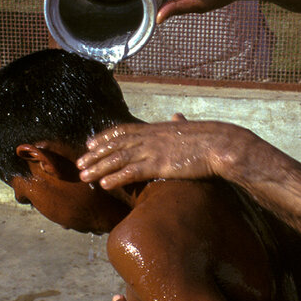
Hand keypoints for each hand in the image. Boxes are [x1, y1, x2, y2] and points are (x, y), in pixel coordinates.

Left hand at [79, 114, 261, 189]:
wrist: (221, 144)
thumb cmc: (211, 138)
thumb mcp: (190, 126)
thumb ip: (179, 123)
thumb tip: (178, 116)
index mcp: (156, 128)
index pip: (123, 130)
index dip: (105, 137)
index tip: (91, 142)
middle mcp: (150, 138)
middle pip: (115, 145)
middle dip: (95, 154)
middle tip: (79, 163)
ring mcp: (153, 151)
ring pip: (118, 159)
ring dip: (99, 168)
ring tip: (83, 176)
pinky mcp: (159, 165)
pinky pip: (132, 172)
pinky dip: (116, 178)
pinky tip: (104, 184)